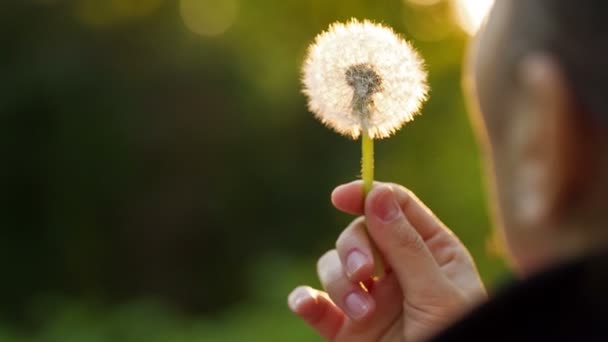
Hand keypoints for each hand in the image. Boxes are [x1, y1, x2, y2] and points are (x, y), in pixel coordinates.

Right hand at [288, 181, 486, 340]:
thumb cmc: (455, 338)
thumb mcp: (437, 294)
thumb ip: (406, 245)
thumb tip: (377, 195)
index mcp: (431, 252)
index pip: (395, 207)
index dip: (367, 195)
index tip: (342, 197)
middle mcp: (397, 270)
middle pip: (359, 233)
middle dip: (354, 249)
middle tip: (363, 274)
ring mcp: (369, 298)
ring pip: (334, 266)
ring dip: (340, 284)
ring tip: (361, 313)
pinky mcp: (345, 328)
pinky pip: (316, 305)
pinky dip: (305, 300)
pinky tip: (307, 303)